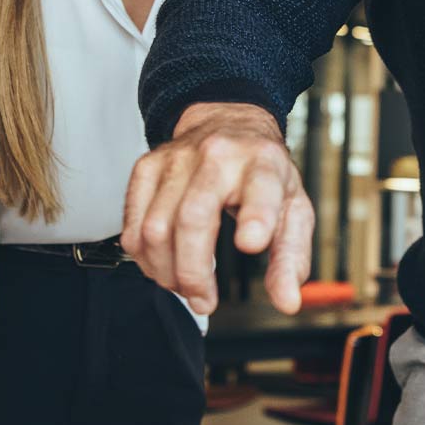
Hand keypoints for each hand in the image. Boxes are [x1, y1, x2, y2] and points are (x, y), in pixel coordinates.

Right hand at [123, 102, 313, 314]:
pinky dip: (144, 257)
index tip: (251, 243)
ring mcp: (176, 160)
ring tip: (184, 285)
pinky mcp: (146, 167)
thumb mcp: (292, 208)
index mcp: (262, 163)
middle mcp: (217, 156)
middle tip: (204, 300)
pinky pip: (132, 224)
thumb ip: (291, 257)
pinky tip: (162, 265)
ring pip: (155, 228)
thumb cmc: (260, 171)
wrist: (226, 123)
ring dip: (166, 272)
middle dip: (193, 273)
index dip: (256, 216)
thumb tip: (287, 300)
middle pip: (192, 218)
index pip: (260, 187)